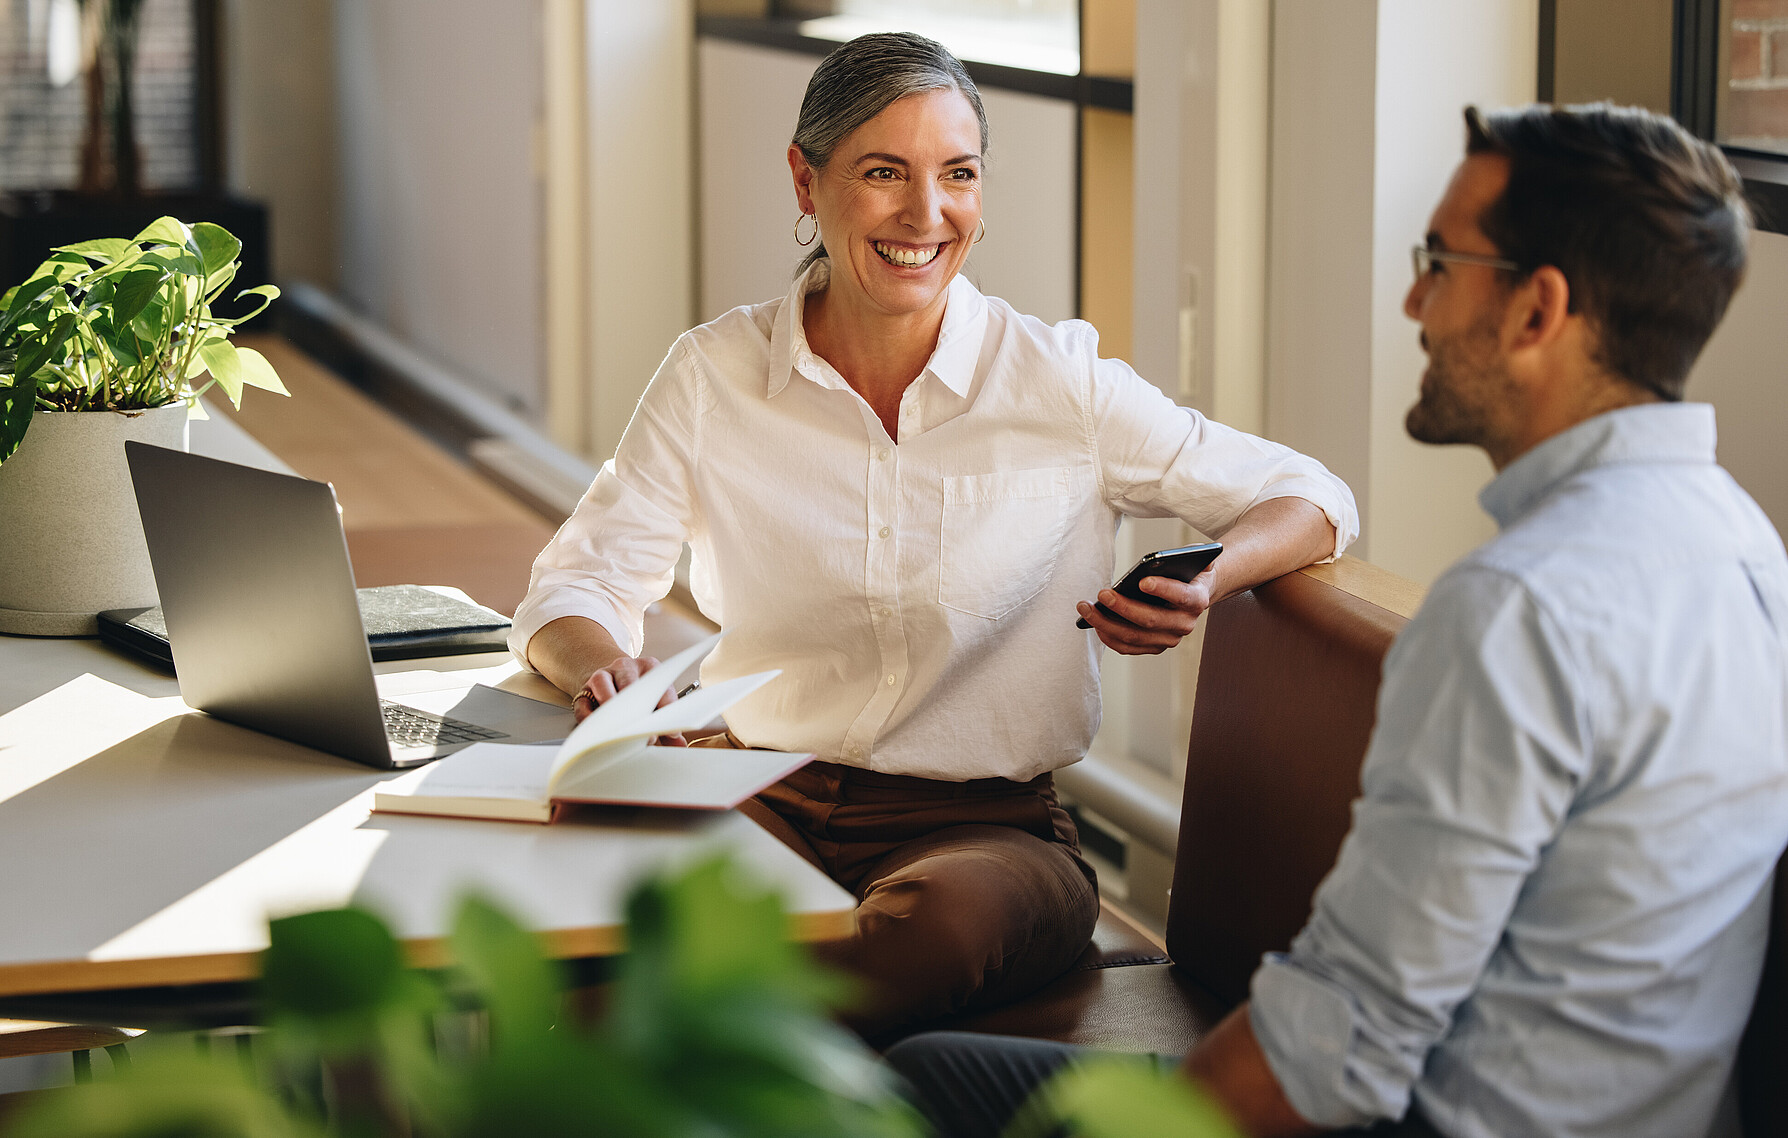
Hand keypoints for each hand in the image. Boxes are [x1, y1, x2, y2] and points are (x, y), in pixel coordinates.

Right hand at [574, 654, 687, 745]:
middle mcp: (624, 667)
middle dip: (637, 710)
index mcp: (649, 667)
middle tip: (642, 732)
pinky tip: (596, 731)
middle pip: (629, 683)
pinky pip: (583, 703)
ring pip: (602, 684)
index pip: (660, 685)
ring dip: (610, 707)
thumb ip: (667, 724)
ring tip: (618, 728)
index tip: (671, 731)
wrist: (611, 678)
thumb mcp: (656, 703)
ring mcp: (602, 675)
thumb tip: (680, 744)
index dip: (666, 707)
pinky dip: (588, 717)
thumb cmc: (638, 695)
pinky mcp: (584, 690)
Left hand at [1076, 564, 1217, 655]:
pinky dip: (1108, 636)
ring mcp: (1169, 639)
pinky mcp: (1154, 647)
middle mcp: (1185, 624)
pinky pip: (1127, 647)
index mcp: (1197, 600)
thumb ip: (1190, 554)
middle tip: (1102, 594)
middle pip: (1151, 620)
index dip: (1163, 589)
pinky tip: (1092, 621)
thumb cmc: (1186, 572)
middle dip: (1123, 607)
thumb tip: (1172, 557)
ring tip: (1085, 607)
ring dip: (1106, 623)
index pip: (1182, 596)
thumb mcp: (1192, 558)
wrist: (1193, 593)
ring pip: (1133, 637)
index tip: (1142, 581)